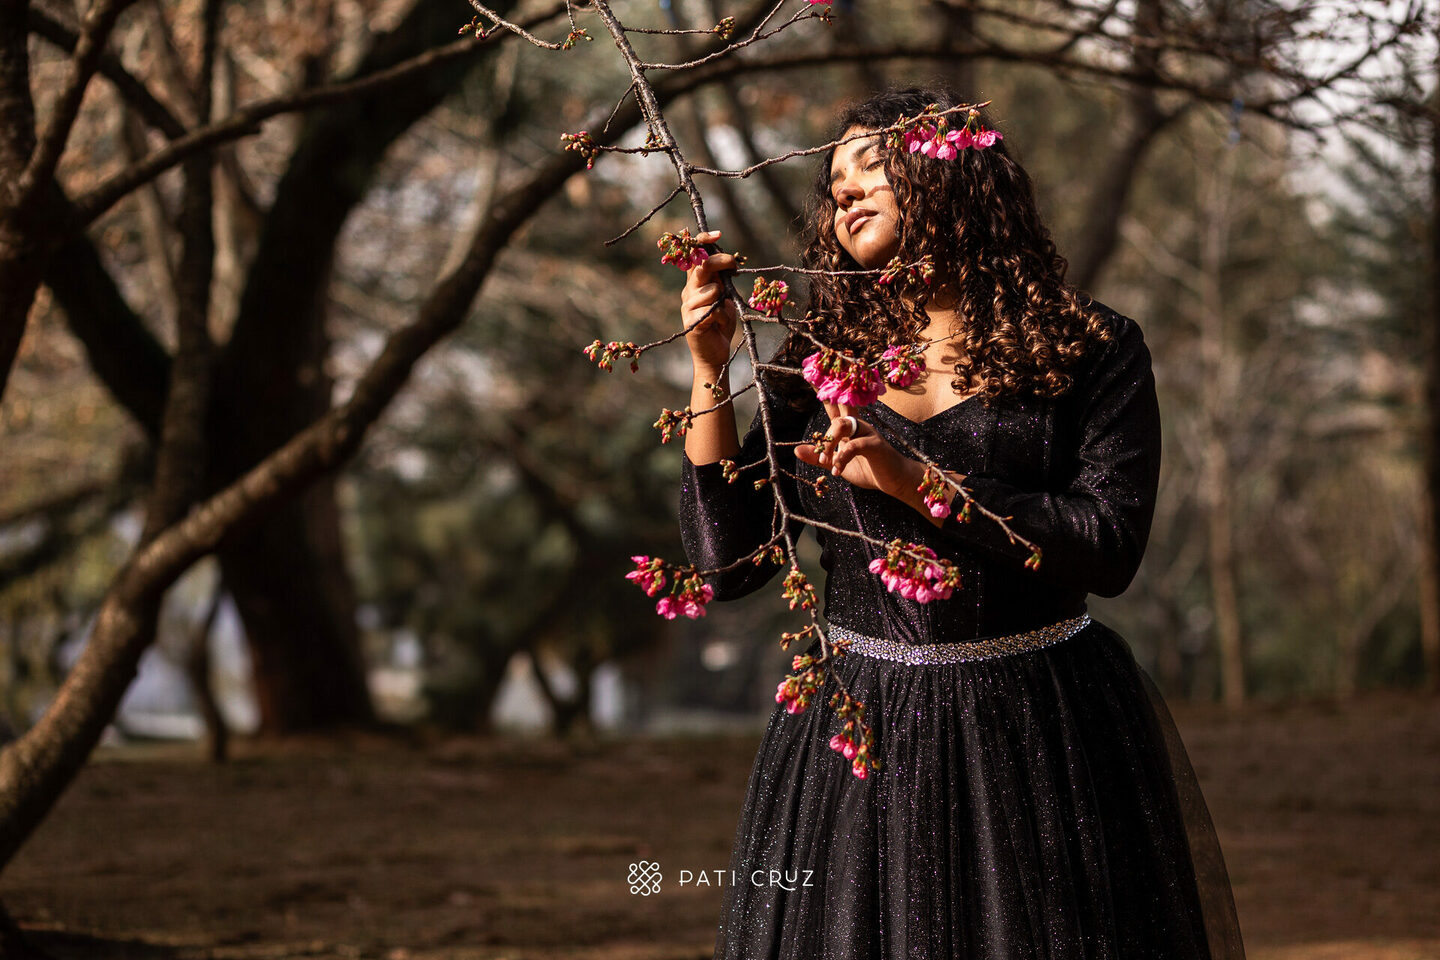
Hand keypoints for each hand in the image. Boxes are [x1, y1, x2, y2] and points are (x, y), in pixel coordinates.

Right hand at [680, 229, 739, 371]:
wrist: (715, 353)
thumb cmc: (720, 323)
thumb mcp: (724, 296)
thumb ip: (721, 280)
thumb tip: (727, 260)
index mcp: (696, 283)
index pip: (694, 256)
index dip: (702, 242)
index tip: (717, 234)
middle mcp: (689, 291)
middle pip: (701, 266)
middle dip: (720, 262)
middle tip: (733, 266)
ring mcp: (688, 307)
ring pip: (710, 290)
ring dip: (723, 300)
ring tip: (722, 313)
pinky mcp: (692, 322)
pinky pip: (713, 310)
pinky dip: (722, 316)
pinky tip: (717, 325)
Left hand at [794, 400, 918, 498]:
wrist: (893, 480)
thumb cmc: (868, 469)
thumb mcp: (838, 464)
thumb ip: (819, 457)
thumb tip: (796, 450)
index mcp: (847, 427)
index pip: (833, 405)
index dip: (823, 391)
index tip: (810, 374)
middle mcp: (857, 424)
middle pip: (837, 411)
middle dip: (825, 413)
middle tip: (818, 434)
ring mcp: (867, 432)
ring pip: (841, 425)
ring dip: (829, 443)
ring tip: (825, 462)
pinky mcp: (875, 444)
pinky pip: (854, 445)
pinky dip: (842, 458)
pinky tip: (837, 470)